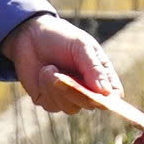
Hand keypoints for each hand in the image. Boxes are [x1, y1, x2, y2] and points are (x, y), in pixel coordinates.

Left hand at [1, 13, 118, 113]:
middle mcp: (86, 90)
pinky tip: (43, 71)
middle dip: (79, 93)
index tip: (104, 99)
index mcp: (101, 76)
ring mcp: (67, 97)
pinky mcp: (48, 100)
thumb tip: (106, 92)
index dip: (112, 102)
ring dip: (60, 89)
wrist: (30, 35)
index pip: (113, 96)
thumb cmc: (61, 38)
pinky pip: (51, 105)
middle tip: (66, 78)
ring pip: (71, 108)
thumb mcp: (81, 46)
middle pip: (91, 105)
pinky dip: (46, 87)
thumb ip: (93, 68)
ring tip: (51, 67)